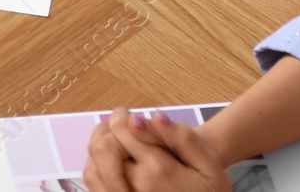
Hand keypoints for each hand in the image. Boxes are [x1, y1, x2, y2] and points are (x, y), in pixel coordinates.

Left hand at [84, 109, 230, 191]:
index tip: (128, 115)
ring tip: (117, 141)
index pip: (121, 129)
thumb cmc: (207, 187)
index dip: (121, 116)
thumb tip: (143, 118)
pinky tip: (113, 160)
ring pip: (92, 167)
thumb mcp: (206, 161)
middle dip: (107, 131)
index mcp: (158, 169)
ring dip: (99, 148)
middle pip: (102, 148)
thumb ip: (179, 137)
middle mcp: (136, 186)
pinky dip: (96, 166)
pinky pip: (94, 183)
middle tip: (122, 126)